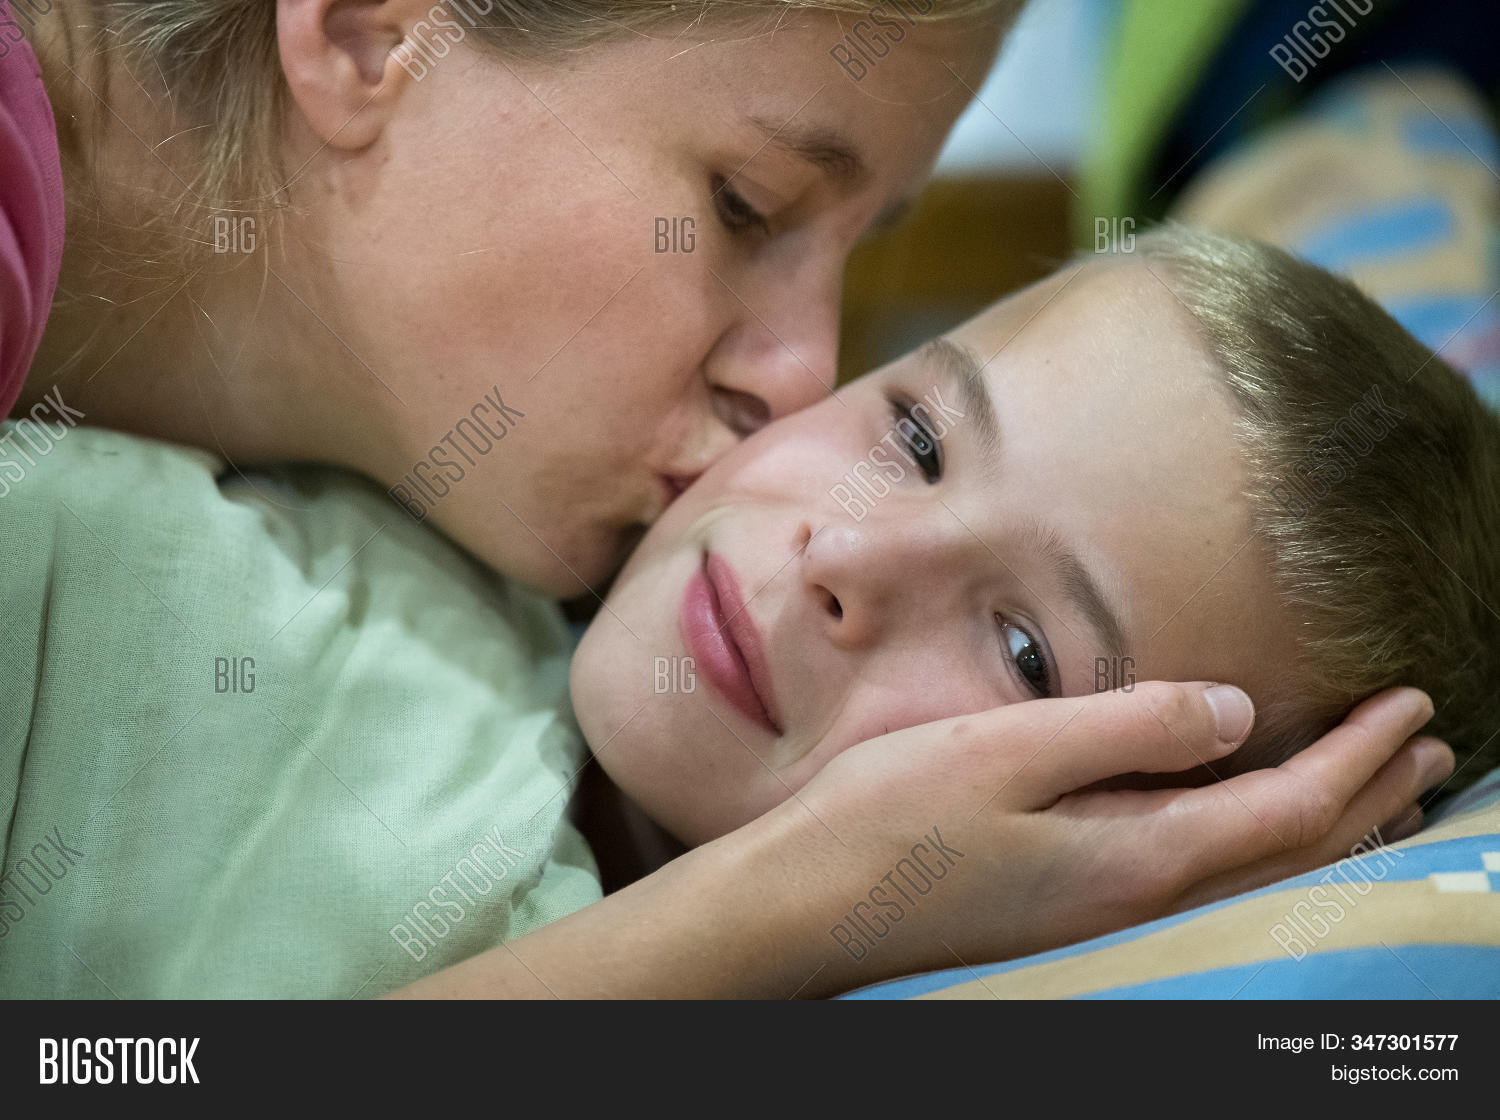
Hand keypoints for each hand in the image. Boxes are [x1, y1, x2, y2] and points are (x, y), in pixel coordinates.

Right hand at [389, 682, 1444, 998]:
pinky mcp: (1071, 917)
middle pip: (1294, 854)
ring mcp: (1105, 918)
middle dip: (1372, 796)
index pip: (1290, 804)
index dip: (1361, 753)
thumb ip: (1125, 727)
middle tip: (1431, 748)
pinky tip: (1248, 826)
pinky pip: (1210, 881)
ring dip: (1331, 830)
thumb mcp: (1006, 752)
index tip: (1414, 700)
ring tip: (1378, 795)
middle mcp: (1139, 900)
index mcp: (1137, 855)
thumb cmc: (888, 823)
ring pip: (1258, 877)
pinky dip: (1265, 848)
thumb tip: (1234, 709)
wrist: (803, 914)